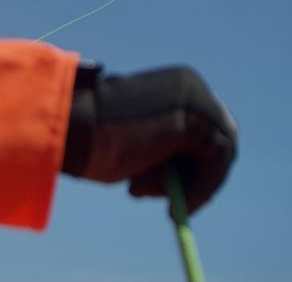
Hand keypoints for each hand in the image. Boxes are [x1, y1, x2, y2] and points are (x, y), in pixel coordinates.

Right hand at [61, 65, 236, 212]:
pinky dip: (201, 188)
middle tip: (173, 206)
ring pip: (217, 153)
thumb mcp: (133, 143)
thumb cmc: (90, 136)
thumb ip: (159, 151)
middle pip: (216, 138)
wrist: (73, 126)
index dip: (190, 164)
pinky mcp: (201, 116)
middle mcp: (190, 85)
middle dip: (197, 175)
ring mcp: (198, 98)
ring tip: (144, 190)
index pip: (200, 128)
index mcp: (171, 86)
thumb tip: (178, 180)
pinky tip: (170, 200)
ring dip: (193, 184)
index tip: (173, 193)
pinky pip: (217, 161)